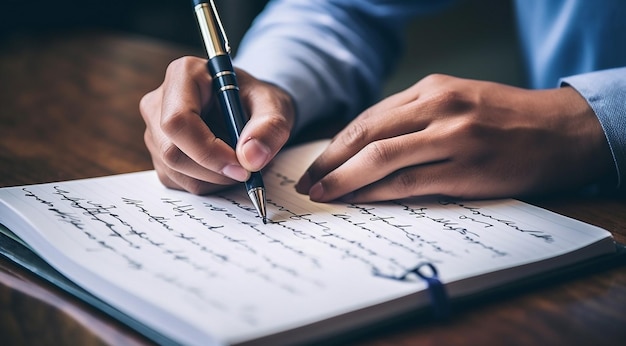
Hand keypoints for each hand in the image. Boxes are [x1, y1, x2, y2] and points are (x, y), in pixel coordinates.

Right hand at [140, 56, 294, 193]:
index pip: (178, 121)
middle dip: (213, 170)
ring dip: (214, 179)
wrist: (252, 110)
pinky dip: (208, 184)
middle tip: (248, 170)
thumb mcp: (275, 107)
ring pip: (174, 171)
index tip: (241, 166)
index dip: (208, 150)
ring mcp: (155, 130)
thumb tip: (251, 157)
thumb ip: (270, 127)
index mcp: (184, 75)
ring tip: (240, 162)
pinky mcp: (160, 155)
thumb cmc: (258, 102)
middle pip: (171, 151)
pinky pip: (178, 182)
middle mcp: (160, 101)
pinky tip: (225, 167)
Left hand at [295, 74, 612, 201]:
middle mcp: (438, 107)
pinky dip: (378, 193)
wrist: (559, 130)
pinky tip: (360, 201)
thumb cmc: (504, 118)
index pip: (369, 118)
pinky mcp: (466, 169)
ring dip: (345, 179)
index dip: (337, 143)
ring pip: (382, 158)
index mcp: (432, 88)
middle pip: (367, 135)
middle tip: (308, 182)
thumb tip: (368, 147)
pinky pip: (410, 182)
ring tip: (323, 194)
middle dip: (330, 161)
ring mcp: (453, 137)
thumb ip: (415, 117)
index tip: (317, 162)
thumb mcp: (457, 99)